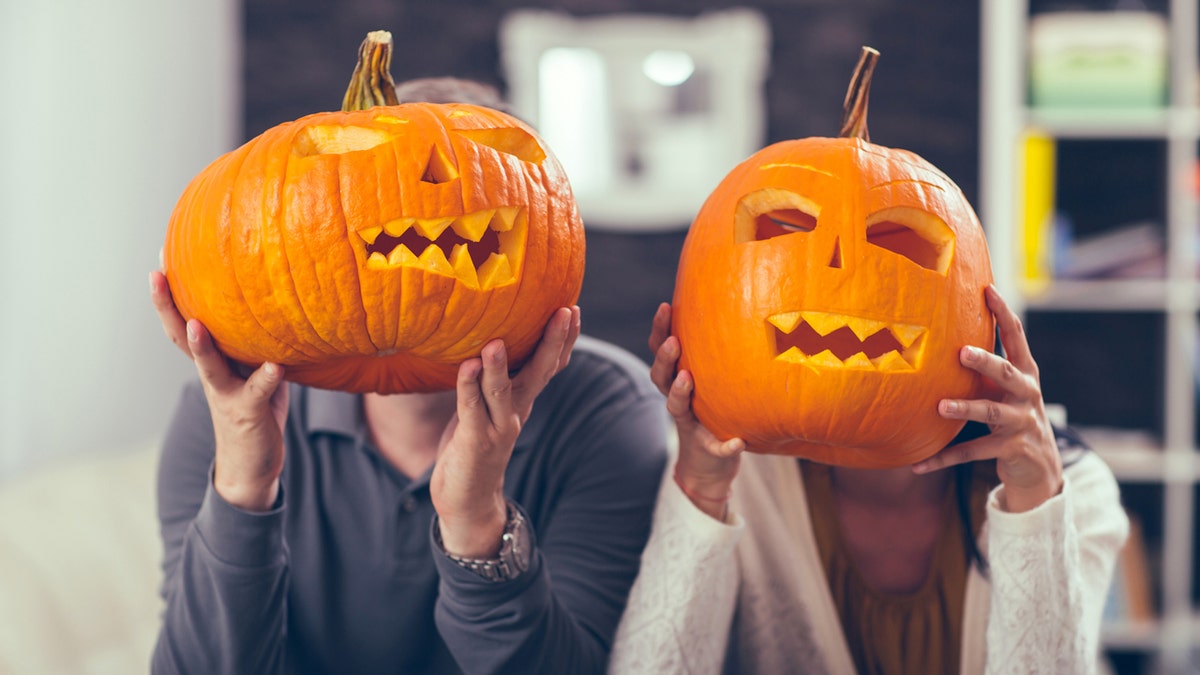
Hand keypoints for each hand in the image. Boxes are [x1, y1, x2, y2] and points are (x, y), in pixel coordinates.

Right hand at [150, 270, 288, 511]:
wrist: (252, 468)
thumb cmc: (256, 409)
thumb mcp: (255, 369)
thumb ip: (259, 341)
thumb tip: (278, 300)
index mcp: (214, 360)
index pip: (187, 321)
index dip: (174, 293)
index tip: (162, 257)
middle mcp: (214, 374)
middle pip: (183, 337)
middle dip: (168, 307)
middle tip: (156, 275)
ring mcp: (227, 394)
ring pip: (211, 367)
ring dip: (203, 346)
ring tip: (199, 323)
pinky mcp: (250, 413)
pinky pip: (258, 392)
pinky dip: (266, 378)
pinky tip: (276, 365)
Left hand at [430, 306, 580, 557]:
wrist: (468, 499)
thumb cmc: (474, 443)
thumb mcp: (490, 405)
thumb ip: (493, 377)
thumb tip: (489, 336)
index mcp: (523, 398)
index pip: (550, 364)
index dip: (564, 339)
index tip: (573, 308)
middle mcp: (517, 410)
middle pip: (541, 372)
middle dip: (554, 342)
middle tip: (566, 311)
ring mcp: (498, 427)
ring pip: (503, 391)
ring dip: (500, 366)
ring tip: (497, 341)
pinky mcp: (476, 442)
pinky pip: (472, 410)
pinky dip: (469, 388)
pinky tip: (467, 366)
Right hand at [649, 303, 743, 519]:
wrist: (709, 467)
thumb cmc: (714, 411)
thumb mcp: (712, 382)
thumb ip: (716, 355)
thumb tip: (744, 309)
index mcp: (678, 380)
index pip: (661, 351)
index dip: (659, 330)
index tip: (665, 307)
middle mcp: (677, 400)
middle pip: (660, 376)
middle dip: (664, 358)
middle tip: (673, 342)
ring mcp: (690, 424)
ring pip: (675, 407)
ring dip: (680, 393)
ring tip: (687, 378)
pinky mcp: (708, 449)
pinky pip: (716, 447)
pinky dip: (725, 446)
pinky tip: (738, 442)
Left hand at [913, 285, 1061, 511]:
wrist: (1041, 468)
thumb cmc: (1014, 416)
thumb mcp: (1007, 389)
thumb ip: (988, 366)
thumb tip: (949, 333)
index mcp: (1025, 374)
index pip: (1017, 337)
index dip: (1004, 313)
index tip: (988, 289)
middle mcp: (1026, 395)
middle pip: (1006, 373)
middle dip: (985, 362)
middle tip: (962, 352)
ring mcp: (1020, 423)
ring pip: (989, 413)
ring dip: (964, 409)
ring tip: (940, 407)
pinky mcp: (1010, 449)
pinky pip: (971, 452)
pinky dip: (942, 458)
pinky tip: (917, 464)